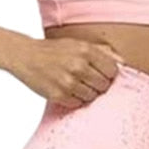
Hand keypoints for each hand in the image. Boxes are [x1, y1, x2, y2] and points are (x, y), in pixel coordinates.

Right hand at [9, 36, 124, 108]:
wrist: (26, 56)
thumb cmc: (54, 51)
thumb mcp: (77, 44)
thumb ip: (101, 51)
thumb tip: (123, 62)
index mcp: (85, 51)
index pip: (112, 71)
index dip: (108, 74)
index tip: (99, 74)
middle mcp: (79, 66)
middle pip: (104, 86)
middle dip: (98, 85)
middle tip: (86, 80)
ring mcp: (69, 82)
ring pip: (92, 97)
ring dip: (86, 93)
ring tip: (74, 84)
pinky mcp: (59, 95)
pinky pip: (78, 104)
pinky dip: (75, 99)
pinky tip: (66, 90)